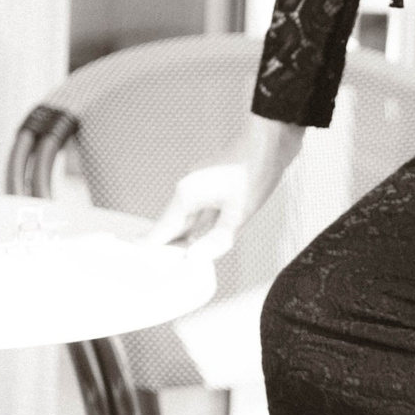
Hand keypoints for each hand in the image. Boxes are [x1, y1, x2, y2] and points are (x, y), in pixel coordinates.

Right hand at [148, 118, 303, 259]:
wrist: (271, 139)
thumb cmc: (256, 171)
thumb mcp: (239, 212)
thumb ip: (216, 239)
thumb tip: (193, 259)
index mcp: (186, 196)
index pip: (160, 232)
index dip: (152, 254)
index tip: (143, 272)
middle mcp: (186, 190)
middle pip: (170, 227)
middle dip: (166, 250)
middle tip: (160, 276)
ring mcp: (198, 187)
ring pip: (184, 220)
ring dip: (182, 240)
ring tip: (177, 264)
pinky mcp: (211, 186)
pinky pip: (196, 213)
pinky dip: (195, 229)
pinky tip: (199, 241)